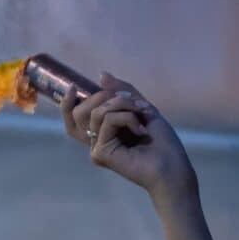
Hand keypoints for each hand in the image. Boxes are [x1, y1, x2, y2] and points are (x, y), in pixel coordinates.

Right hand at [64, 75, 191, 198]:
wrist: (172, 164)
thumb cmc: (161, 141)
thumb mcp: (141, 106)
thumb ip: (122, 91)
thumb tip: (101, 75)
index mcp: (103, 129)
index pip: (74, 116)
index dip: (67, 102)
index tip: (73, 86)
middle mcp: (97, 139)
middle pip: (81, 110)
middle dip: (108, 96)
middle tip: (134, 104)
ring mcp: (97, 147)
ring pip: (97, 112)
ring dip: (123, 105)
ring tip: (141, 116)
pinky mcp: (100, 153)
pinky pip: (107, 121)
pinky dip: (126, 118)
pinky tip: (141, 131)